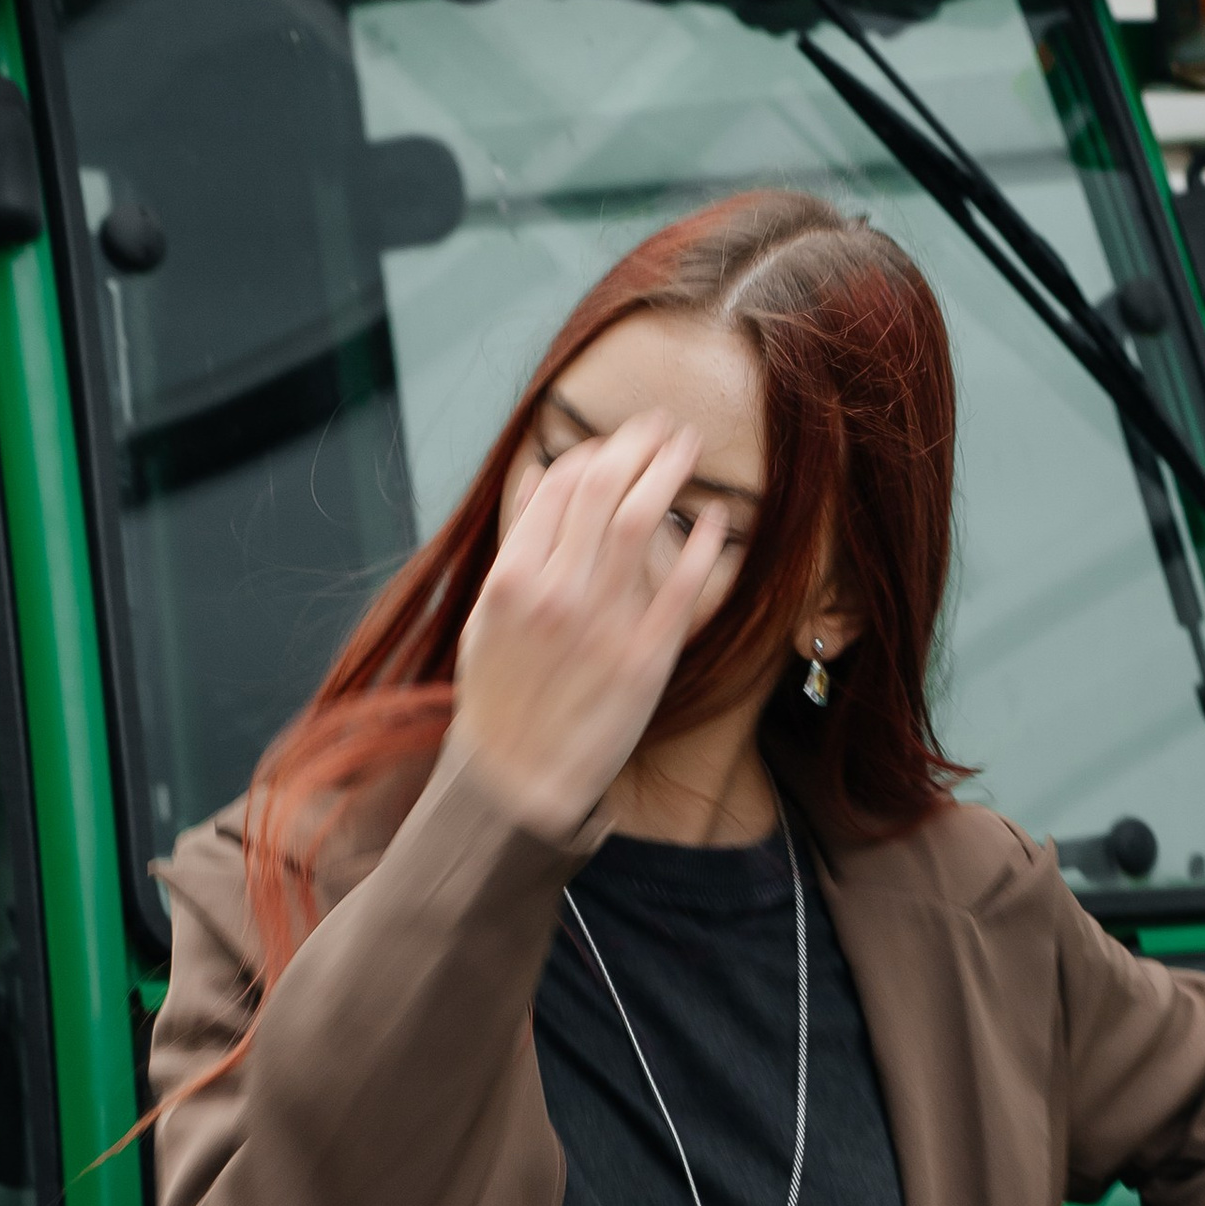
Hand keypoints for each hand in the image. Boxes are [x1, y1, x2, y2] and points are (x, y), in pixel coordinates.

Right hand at [449, 412, 731, 841]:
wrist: (517, 780)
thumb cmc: (500, 698)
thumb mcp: (487, 617)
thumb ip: (515, 546)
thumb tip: (536, 477)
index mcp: (514, 578)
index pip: (558, 486)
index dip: (593, 452)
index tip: (615, 445)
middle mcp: (558, 593)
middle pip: (602, 487)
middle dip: (638, 442)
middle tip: (664, 425)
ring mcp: (602, 624)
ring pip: (640, 521)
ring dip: (669, 471)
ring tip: (689, 447)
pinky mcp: (645, 659)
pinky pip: (682, 588)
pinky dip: (703, 545)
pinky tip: (717, 521)